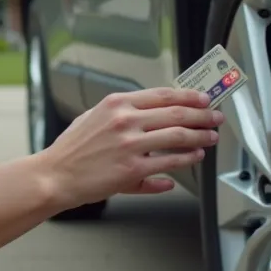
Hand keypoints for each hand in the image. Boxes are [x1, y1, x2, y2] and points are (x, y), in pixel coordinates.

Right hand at [35, 87, 223, 207]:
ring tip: (210, 137)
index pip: (162, 94)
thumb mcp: (93, 117)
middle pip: (176, 113)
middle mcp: (124, 120)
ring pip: (178, 136)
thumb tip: (152, 115)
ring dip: (199, 136)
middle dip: (202, 114)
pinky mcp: (132, 169)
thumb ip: (124, 113)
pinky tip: (195, 156)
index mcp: (116, 103)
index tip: (203, 98)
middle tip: (214, 117)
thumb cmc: (72, 149)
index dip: (188, 96)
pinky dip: (187, 159)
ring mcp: (129, 145)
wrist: (56, 175)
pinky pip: (169, 162)